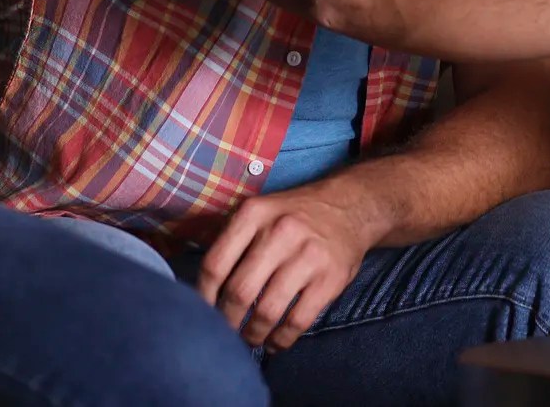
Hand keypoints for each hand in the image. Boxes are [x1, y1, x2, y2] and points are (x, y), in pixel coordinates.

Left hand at [196, 181, 378, 349]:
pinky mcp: (331, 278)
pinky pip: (298, 320)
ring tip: (250, 339)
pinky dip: (282, 339)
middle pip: (239, 292)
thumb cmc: (294, 217)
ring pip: (267, 311)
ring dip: (253, 335)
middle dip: (227, 322)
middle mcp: (280, 231)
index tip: (201, 313)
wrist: (351, 207)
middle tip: (225, 333)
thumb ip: (230, 240)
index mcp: (254, 214)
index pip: (215, 264)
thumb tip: (198, 287)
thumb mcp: (260, 211)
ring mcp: (308, 255)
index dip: (203, 297)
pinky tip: (276, 342)